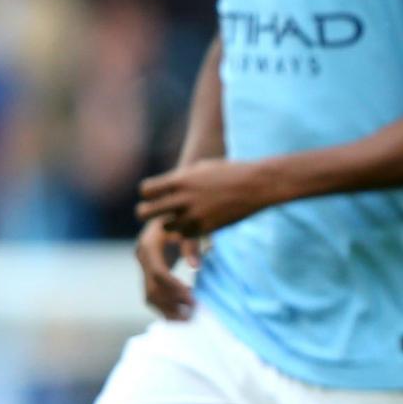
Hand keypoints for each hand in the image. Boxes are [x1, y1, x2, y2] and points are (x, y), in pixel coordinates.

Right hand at [134, 218, 201, 319]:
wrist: (169, 210)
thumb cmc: (183, 216)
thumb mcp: (189, 226)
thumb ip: (192, 245)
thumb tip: (196, 267)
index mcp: (149, 244)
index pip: (159, 272)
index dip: (174, 288)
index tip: (192, 299)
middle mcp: (142, 256)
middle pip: (152, 287)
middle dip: (171, 304)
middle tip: (192, 316)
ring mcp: (143, 264)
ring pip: (149, 293)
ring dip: (167, 309)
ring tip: (187, 320)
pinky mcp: (148, 270)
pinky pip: (152, 292)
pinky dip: (165, 305)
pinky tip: (180, 315)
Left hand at [137, 158, 289, 237]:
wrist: (257, 185)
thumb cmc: (229, 172)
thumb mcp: (201, 167)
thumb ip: (179, 178)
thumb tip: (163, 188)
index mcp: (179, 180)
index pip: (145, 191)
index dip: (148, 193)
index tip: (156, 194)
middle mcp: (183, 199)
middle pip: (145, 212)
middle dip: (146, 212)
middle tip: (153, 212)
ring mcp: (195, 215)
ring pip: (165, 227)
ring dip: (169, 223)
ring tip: (180, 217)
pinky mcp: (207, 228)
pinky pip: (185, 236)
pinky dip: (186, 231)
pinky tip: (196, 223)